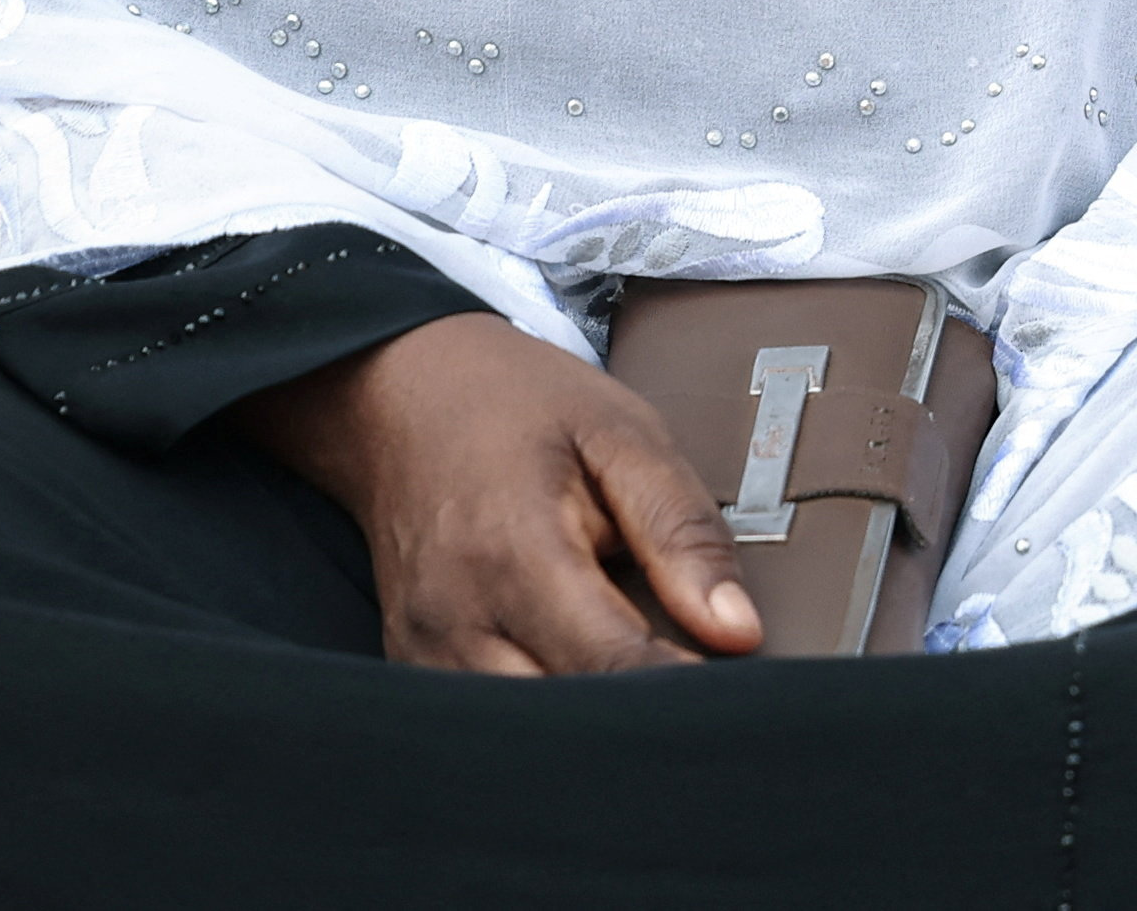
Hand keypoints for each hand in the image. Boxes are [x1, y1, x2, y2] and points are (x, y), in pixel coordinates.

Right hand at [227, 312, 762, 673]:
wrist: (399, 396)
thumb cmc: (517, 408)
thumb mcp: (621, 436)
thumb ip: (682, 531)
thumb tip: (738, 629)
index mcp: (513, 554)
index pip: (610, 667)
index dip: (678, 691)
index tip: (730, 693)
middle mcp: (455, 620)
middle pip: (564, 721)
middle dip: (637, 719)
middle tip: (694, 696)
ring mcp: (423, 653)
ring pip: (522, 738)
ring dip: (588, 726)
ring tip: (643, 687)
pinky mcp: (414, 667)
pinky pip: (487, 722)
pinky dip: (542, 717)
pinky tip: (584, 682)